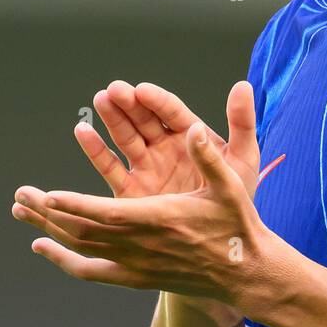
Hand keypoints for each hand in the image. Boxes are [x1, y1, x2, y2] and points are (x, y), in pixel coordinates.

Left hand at [12, 113, 274, 306]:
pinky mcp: (136, 278)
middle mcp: (142, 245)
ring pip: (82, 248)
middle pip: (82, 231)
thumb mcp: (231, 185)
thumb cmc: (238, 225)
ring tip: (21, 211)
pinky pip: (91, 272)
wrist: (245, 273)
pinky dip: (63, 260)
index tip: (46, 194)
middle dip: (47, 212)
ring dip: (48, 229)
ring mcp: (136, 264)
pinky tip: (41, 248)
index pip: (106, 213)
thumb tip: (195, 130)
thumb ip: (209, 157)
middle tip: (21, 195)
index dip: (73, 204)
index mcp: (159, 219)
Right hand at [73, 79, 260, 199]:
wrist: (221, 241)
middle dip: (129, 103)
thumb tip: (243, 86)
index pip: (171, 112)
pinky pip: (110, 167)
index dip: (157, 101)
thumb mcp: (244, 158)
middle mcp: (165, 147)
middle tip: (114, 91)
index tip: (143, 91)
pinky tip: (83, 131)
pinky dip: (95, 149)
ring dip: (111, 118)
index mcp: (191, 136)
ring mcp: (146, 167)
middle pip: (144, 119)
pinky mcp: (131, 190)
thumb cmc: (237, 196)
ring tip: (100, 100)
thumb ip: (241, 123)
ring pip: (125, 137)